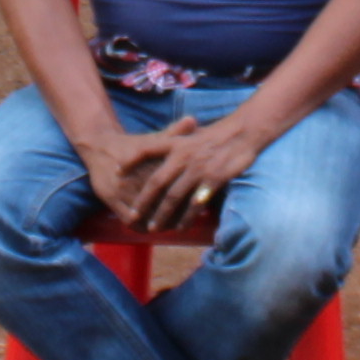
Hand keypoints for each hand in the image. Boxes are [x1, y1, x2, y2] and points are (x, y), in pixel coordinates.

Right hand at [70, 118, 184, 224]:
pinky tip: (151, 228)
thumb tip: (193, 120)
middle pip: (159, 202)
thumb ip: (174, 132)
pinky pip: (128, 220)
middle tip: (187, 220)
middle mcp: (134, 177)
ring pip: (144, 214)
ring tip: (172, 226)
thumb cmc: (134, 145)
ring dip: (158, 223)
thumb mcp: (153, 139)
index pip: (170, 184)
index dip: (184, 196)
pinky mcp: (110, 199)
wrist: (100, 147)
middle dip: (174, 213)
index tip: (195, 201)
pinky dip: (141, 226)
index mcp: (148, 162)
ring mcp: (121, 190)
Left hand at [123, 114, 262, 227]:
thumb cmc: (215, 135)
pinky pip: (196, 203)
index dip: (130, 160)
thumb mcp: (190, 134)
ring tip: (154, 227)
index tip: (116, 172)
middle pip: (157, 182)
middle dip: (143, 201)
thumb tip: (156, 147)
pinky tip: (181, 226)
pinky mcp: (212, 179)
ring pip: (174, 196)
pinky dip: (187, 216)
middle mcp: (183, 156)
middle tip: (133, 216)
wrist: (242, 132)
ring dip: (163, 214)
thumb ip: (173, 141)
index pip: (146, 149)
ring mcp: (197, 168)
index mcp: (176, 144)